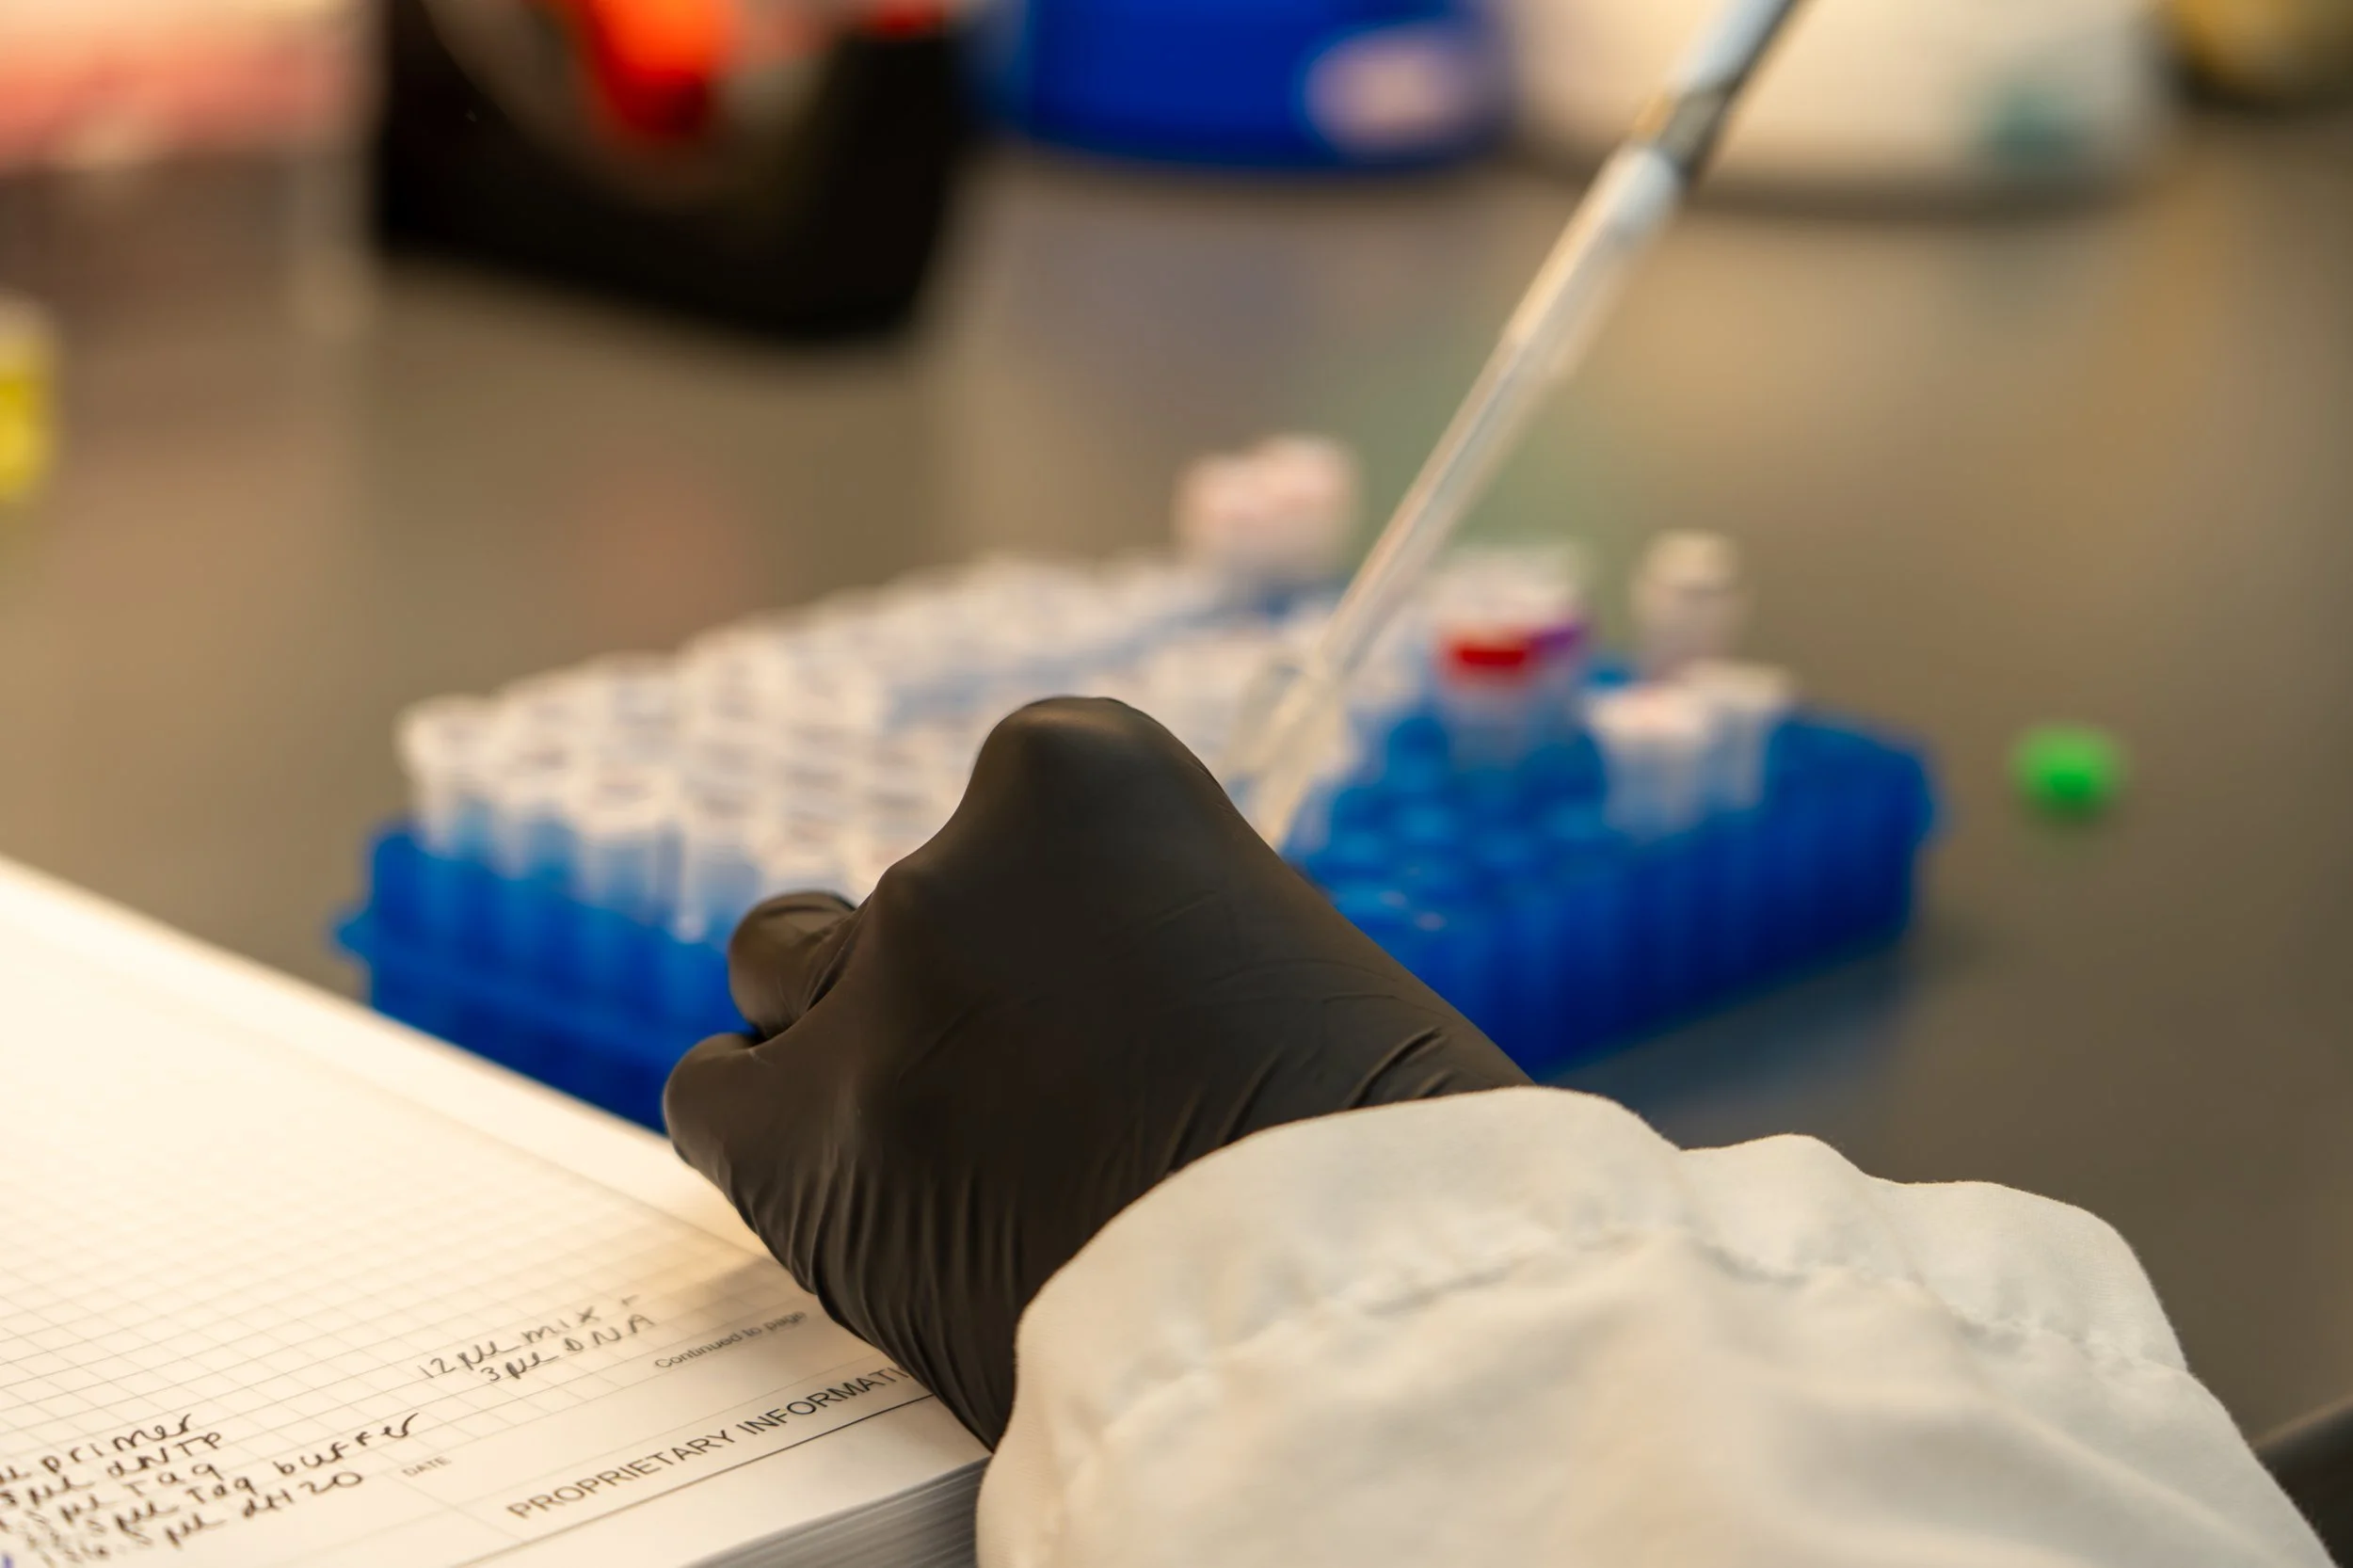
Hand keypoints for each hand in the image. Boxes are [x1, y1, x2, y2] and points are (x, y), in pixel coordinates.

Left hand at [664, 697, 1528, 1443]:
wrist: (1344, 1304)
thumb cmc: (1375, 1140)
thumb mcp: (1288, 953)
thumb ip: (1155, 925)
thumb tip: (1087, 991)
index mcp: (1085, 770)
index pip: (1011, 802)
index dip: (1062, 907)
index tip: (1105, 984)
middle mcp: (951, 863)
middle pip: (900, 900)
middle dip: (954, 979)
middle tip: (1038, 1083)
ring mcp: (867, 1004)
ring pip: (788, 978)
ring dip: (850, 1036)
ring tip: (945, 1133)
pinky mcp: (806, 1150)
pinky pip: (719, 1102)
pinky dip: (774, 1131)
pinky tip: (857, 1179)